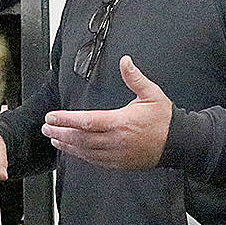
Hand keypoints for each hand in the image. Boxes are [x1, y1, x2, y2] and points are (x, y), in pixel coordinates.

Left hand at [41, 56, 171, 169]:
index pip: (87, 121)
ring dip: (66, 145)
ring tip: (53, 138)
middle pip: (81, 138)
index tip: (52, 116)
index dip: (66, 119)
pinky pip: (94, 160)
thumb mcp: (152, 94)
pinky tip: (71, 149)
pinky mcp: (118, 163)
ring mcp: (116, 155)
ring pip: (85, 152)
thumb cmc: (164, 119)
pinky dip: (79, 155)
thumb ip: (135, 78)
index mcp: (122, 122)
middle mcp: (116, 140)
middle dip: (60, 132)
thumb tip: (125, 61)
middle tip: (46, 127)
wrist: (179, 143)